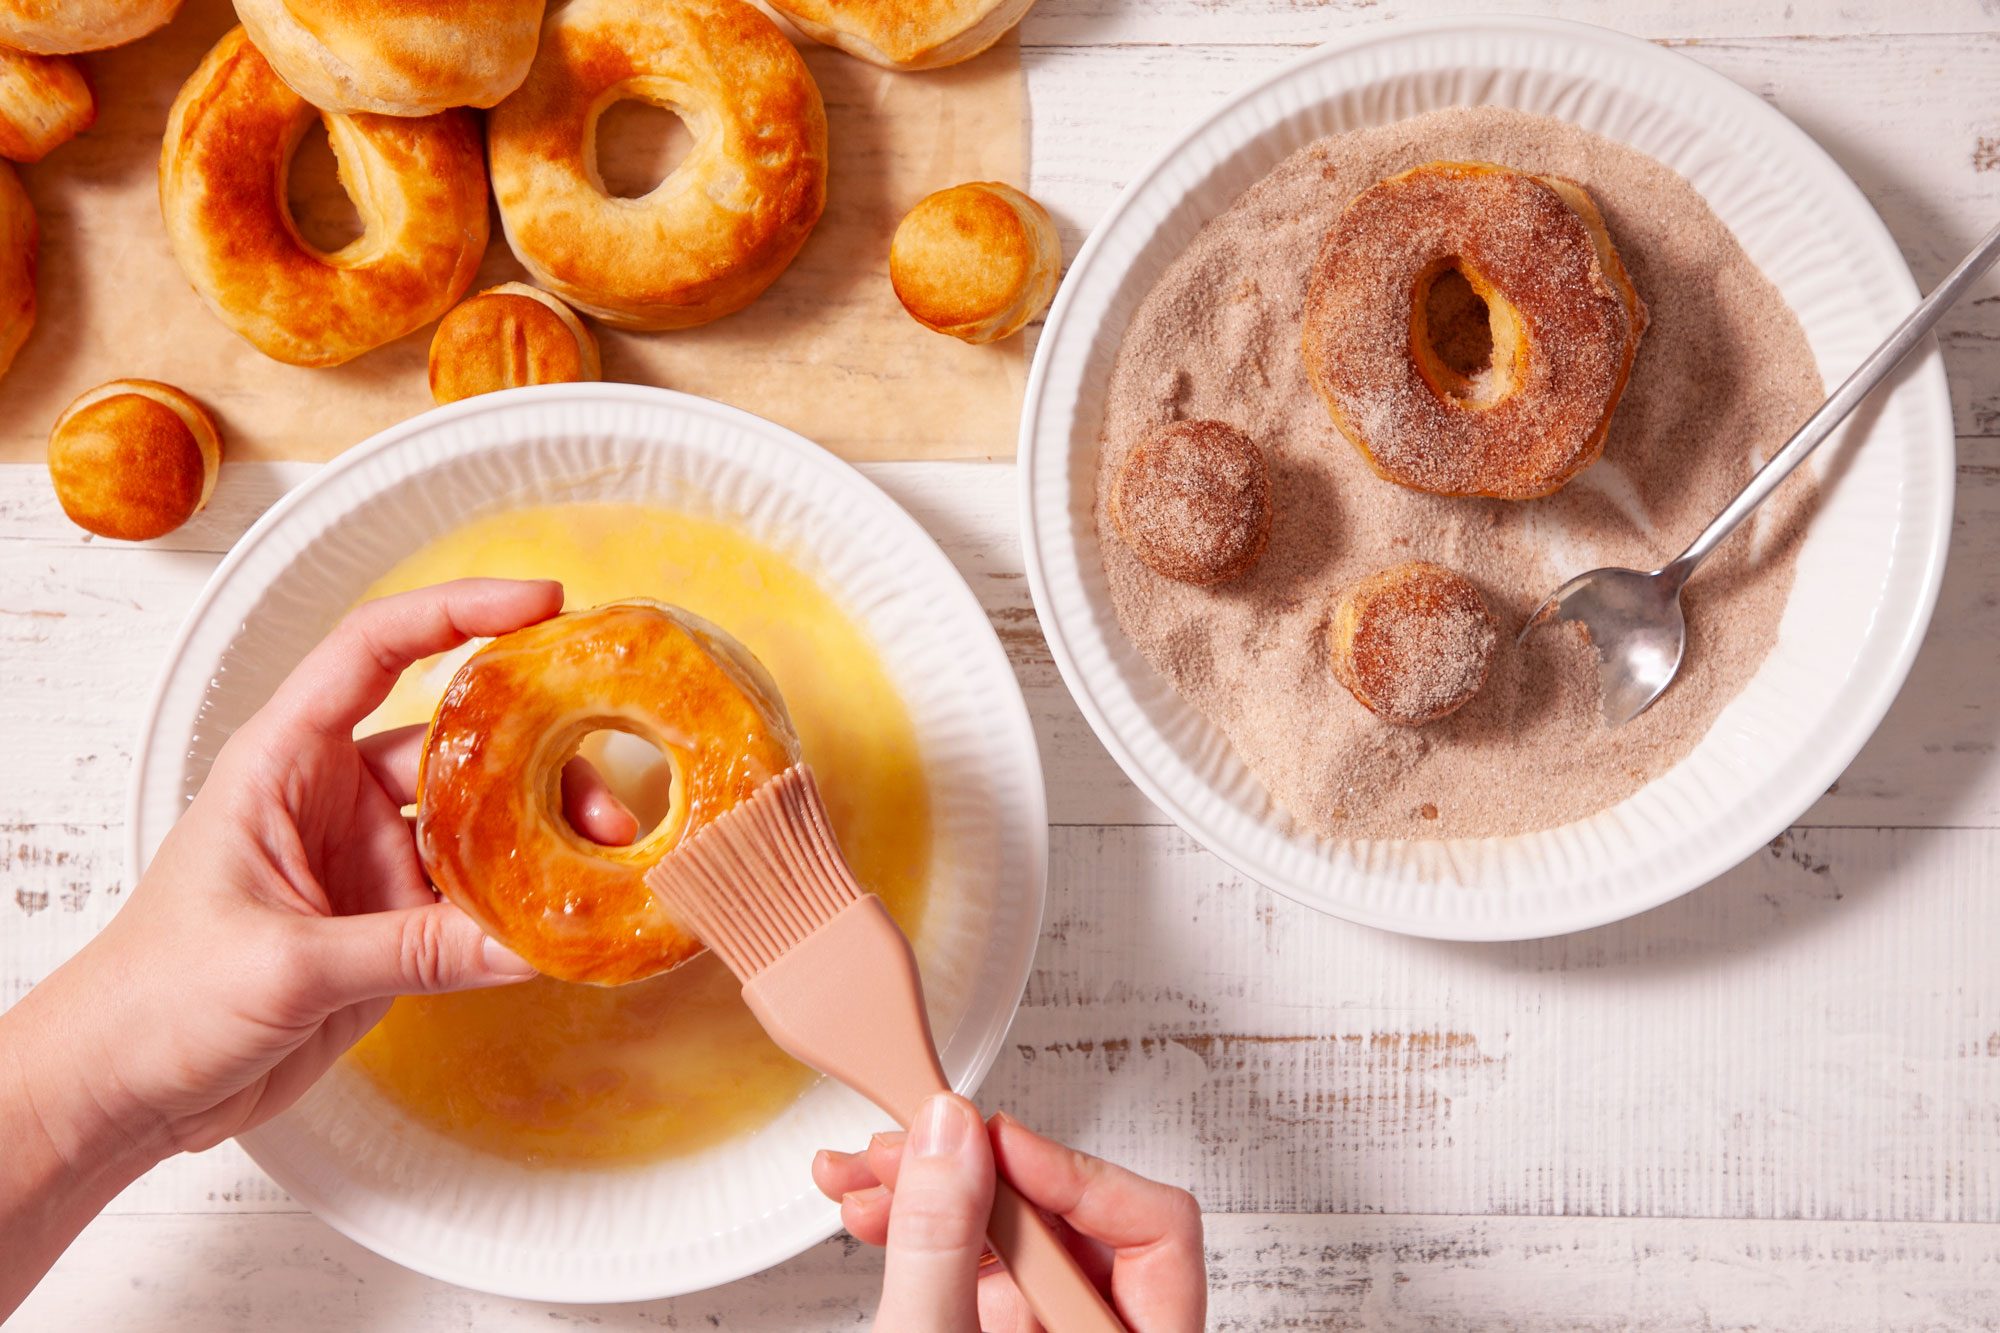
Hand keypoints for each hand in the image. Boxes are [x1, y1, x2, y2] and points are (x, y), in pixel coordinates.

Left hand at [1, 578, 631, 1315]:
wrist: (123, 1090)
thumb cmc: (153, 999)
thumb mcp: (283, 966)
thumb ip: (409, 951)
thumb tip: (525, 945)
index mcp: (286, 762)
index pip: (375, 650)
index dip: (458, 613)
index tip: (543, 604)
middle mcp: (336, 797)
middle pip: (459, 744)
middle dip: (541, 755)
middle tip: (605, 797)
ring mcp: (369, 862)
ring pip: (481, 824)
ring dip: (543, 836)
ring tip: (606, 858)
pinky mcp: (392, 926)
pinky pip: (477, 902)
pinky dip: (526, 907)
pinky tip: (572, 917)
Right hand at [813, 1094, 1206, 1332]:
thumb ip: (941, 1245)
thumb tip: (952, 1136)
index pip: (1158, 1227)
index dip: (1074, 1172)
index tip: (993, 1143)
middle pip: (1072, 1220)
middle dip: (974, 1174)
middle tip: (905, 1146)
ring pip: (1016, 1240)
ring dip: (934, 1196)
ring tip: (863, 1178)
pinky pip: (978, 1269)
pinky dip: (925, 1236)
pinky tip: (874, 1213)